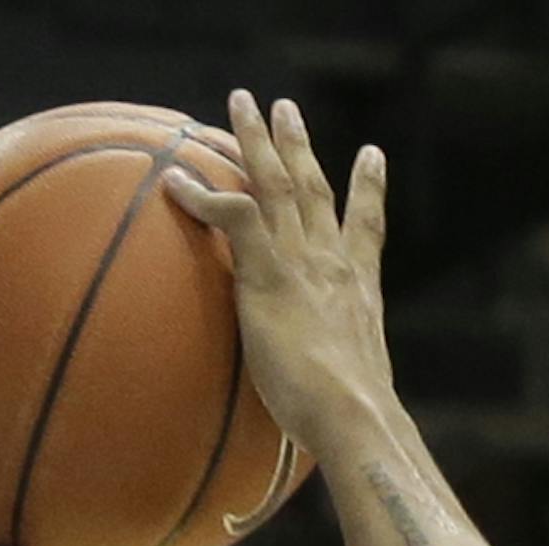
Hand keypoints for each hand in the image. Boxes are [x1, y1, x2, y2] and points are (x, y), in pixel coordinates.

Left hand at [164, 93, 389, 463]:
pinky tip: (175, 179)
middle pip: (315, 189)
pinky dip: (203, 195)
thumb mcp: (353, 402)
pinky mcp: (270, 274)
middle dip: (300, 145)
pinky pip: (232, 216)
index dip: (370, 192)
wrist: (356, 420)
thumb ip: (336, 396)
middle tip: (287, 109)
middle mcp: (335, 266)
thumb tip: (329, 437)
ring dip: (257, 141)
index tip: (372, 156)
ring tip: (244, 105)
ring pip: (277, 184)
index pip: (366, 231)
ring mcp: (303, 265)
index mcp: (361, 293)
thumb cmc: (355, 432)